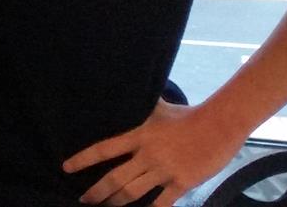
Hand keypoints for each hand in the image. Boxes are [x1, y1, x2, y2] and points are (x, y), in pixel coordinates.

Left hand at [65, 100, 243, 206]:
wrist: (220, 124)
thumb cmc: (188, 114)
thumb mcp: (158, 107)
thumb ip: (141, 106)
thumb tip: (128, 91)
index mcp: (139, 136)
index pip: (104, 149)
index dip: (83, 159)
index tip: (66, 168)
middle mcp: (148, 155)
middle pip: (114, 178)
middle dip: (96, 192)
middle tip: (84, 200)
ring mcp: (164, 170)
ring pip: (132, 193)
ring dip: (116, 203)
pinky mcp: (182, 183)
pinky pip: (161, 203)